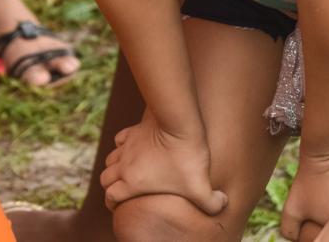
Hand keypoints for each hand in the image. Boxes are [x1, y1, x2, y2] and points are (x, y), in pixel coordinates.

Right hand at [100, 114, 227, 215]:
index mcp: (132, 182)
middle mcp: (124, 165)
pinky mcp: (135, 130)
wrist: (179, 122)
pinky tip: (134, 147)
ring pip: (111, 159)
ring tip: (128, 171)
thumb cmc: (187, 156)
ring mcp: (128, 146)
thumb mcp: (201, 186)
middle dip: (111, 185)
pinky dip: (123, 146)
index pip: (110, 196)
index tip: (119, 205)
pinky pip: (120, 139)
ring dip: (115, 167)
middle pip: (105, 178)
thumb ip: (212, 203)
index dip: (112, 203)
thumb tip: (223, 204)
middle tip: (123, 190)